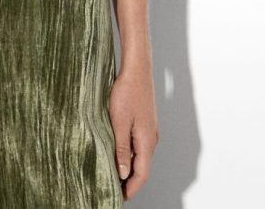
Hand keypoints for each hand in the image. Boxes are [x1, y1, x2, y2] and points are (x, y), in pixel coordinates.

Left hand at [109, 62, 159, 200]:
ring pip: (140, 156)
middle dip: (129, 182)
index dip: (131, 189)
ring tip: (113, 175)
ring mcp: (149, 130)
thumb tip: (123, 174)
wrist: (137, 69)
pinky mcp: (145, 122)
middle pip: (142, 168)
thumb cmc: (127, 92)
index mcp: (147, 142)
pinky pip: (138, 145)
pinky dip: (130, 154)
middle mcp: (151, 139)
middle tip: (113, 190)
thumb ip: (121, 149)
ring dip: (129, 168)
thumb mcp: (119, 122)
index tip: (119, 199)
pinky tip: (118, 153)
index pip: (141, 175)